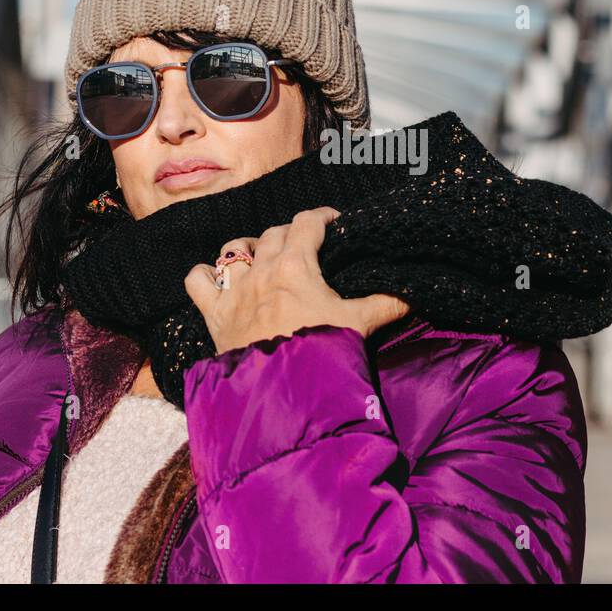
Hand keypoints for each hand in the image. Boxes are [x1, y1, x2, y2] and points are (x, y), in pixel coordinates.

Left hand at [184, 206, 411, 354]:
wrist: (282, 394)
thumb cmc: (323, 354)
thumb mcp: (358, 326)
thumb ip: (386, 305)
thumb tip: (414, 294)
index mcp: (296, 266)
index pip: (307, 222)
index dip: (322, 216)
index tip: (333, 222)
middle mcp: (262, 271)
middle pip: (274, 233)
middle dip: (290, 234)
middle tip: (305, 247)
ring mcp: (234, 291)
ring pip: (234, 250)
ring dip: (249, 249)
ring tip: (262, 258)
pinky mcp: (214, 314)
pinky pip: (197, 281)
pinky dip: (205, 275)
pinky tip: (217, 280)